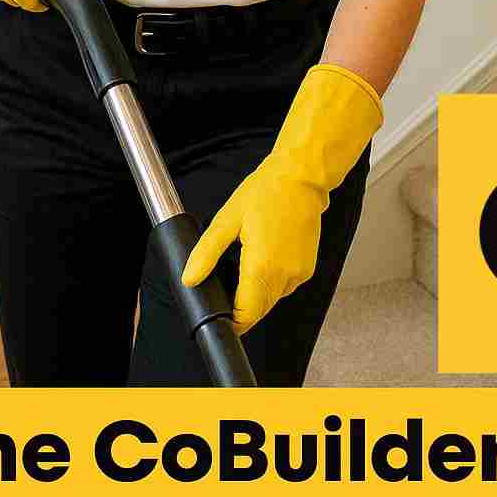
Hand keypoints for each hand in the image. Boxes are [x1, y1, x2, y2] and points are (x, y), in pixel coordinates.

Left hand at [180, 62, 382, 335]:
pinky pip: (285, 286)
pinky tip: (265, 256)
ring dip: (257, 293)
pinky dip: (273, 281)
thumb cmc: (265, 192)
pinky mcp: (308, 269)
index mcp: (262, 267)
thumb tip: (189, 279)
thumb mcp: (227, 219)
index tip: (219, 308)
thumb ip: (206, 253)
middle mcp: (285, 276)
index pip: (245, 316)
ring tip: (246, 261)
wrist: (301, 178)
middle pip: (259, 312)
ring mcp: (299, 274)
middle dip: (241, 305)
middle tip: (227, 279)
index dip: (229, 318)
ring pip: (272, 301)